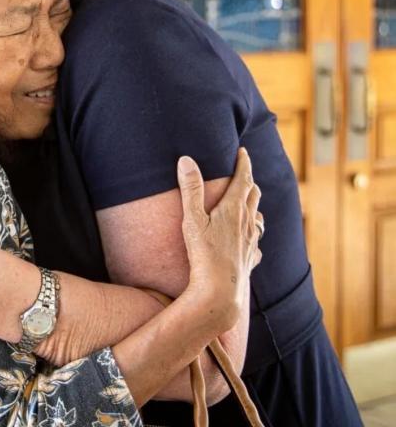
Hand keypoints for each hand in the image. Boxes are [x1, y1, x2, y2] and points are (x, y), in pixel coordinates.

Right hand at [177, 149, 261, 332]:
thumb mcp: (192, 219)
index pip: (243, 179)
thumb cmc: (204, 255)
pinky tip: (250, 242)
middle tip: (243, 173)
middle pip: (253, 195)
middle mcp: (247, 223)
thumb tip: (186, 159)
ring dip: (254, 207)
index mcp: (234, 209)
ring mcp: (252, 242)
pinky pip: (257, 244)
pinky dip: (254, 235)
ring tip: (248, 204)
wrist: (220, 292)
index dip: (244, 163)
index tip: (243, 152)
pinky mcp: (250, 259)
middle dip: (249, 181)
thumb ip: (191, 189)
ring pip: (258, 218)